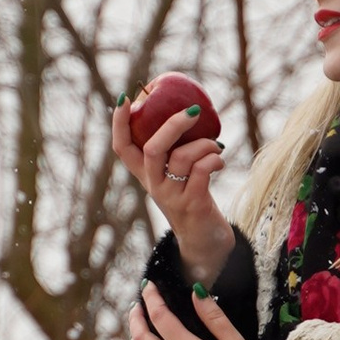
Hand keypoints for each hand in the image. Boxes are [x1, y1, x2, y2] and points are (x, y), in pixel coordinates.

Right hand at [111, 100, 234, 286]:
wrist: (204, 241)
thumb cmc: (192, 198)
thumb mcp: (176, 175)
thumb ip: (176, 149)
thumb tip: (189, 109)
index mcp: (145, 174)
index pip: (121, 148)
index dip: (119, 123)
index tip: (125, 98)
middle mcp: (153, 185)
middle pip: (152, 149)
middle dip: (172, 125)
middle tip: (193, 111)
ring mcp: (172, 196)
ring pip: (182, 157)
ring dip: (205, 144)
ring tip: (216, 146)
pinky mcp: (193, 204)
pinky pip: (202, 171)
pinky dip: (214, 159)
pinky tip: (219, 161)